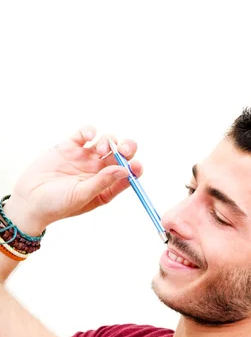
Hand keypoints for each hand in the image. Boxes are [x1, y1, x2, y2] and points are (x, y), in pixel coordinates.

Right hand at [3, 126, 142, 234]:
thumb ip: (102, 182)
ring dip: (108, 141)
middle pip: (121, 154)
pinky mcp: (70, 147)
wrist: (29, 200)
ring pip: (106, 141)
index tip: (136, 164)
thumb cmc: (57, 205)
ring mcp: (85, 158)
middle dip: (127, 148)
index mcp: (106, 187)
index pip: (127, 174)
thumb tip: (125, 170)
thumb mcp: (82, 196)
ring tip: (99, 150)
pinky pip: (85, 134)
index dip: (135, 168)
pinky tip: (87, 137)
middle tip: (124, 148)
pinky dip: (89, 131)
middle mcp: (98, 171)